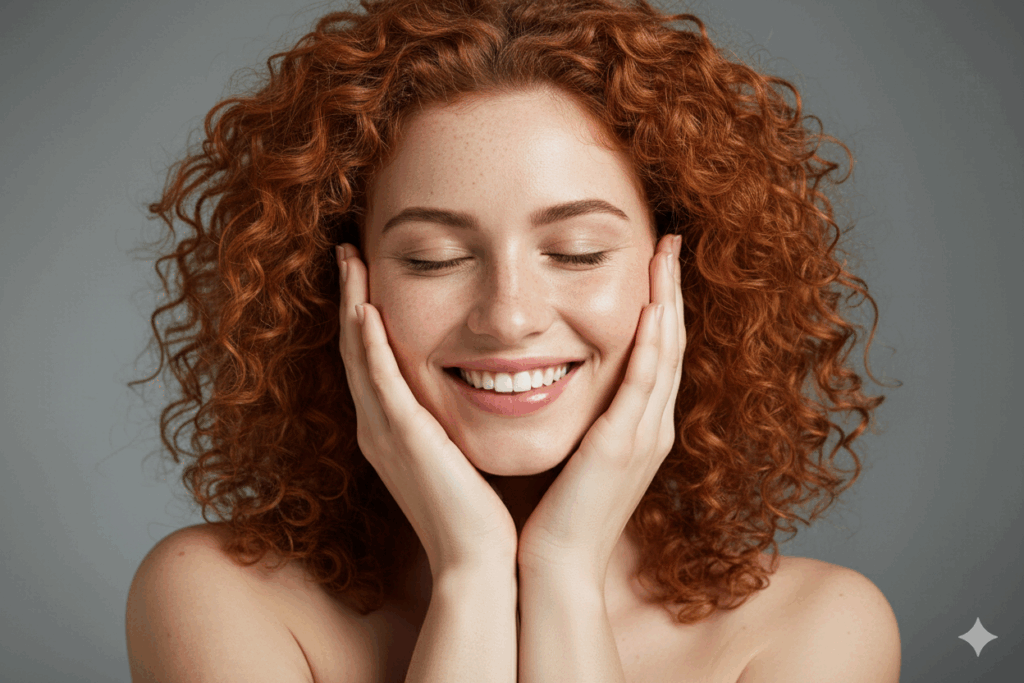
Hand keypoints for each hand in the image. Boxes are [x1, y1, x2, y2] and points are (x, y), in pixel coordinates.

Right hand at [336, 244, 517, 576]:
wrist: (478, 560)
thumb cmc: (477, 514)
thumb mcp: (459, 456)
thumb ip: (452, 423)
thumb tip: (477, 390)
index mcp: (391, 430)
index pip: (370, 360)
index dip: (362, 316)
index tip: (366, 275)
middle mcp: (377, 426)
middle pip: (354, 348)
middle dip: (349, 297)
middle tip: (347, 252)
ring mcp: (384, 431)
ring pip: (358, 353)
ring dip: (352, 304)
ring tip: (349, 260)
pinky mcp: (401, 437)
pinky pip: (378, 379)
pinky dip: (368, 341)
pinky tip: (365, 307)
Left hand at [516, 234, 685, 584]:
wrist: (554, 567)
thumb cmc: (555, 515)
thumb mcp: (574, 456)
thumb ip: (579, 419)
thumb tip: (553, 382)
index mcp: (639, 428)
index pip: (658, 353)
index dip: (660, 305)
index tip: (654, 263)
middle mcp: (652, 427)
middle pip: (672, 342)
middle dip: (671, 289)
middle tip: (669, 240)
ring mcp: (644, 435)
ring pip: (667, 352)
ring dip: (667, 299)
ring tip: (666, 253)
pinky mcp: (624, 445)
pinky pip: (645, 381)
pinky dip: (652, 341)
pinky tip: (652, 306)